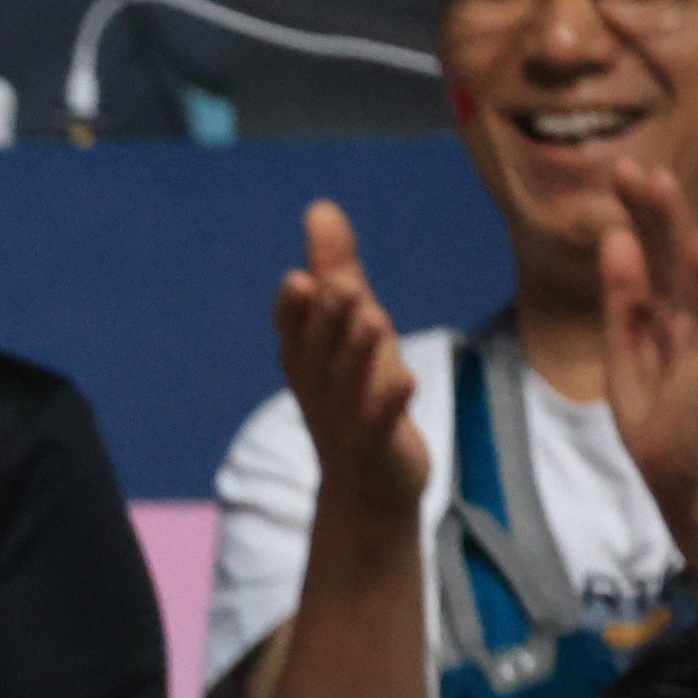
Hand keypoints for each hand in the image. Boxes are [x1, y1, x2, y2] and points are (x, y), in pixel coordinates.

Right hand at [274, 201, 430, 512]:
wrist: (364, 488)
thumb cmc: (353, 394)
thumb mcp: (343, 329)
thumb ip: (334, 268)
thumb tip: (320, 208)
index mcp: (304, 356)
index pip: (291, 328)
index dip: (293, 309)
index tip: (299, 280)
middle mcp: (317, 386)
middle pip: (319, 350)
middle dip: (327, 320)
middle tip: (341, 285)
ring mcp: (343, 418)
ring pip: (348, 381)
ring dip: (357, 352)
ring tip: (373, 317)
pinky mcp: (375, 445)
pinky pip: (380, 422)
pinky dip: (390, 403)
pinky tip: (406, 379)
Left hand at [599, 165, 697, 575]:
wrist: (687, 477)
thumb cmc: (661, 420)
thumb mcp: (626, 354)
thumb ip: (623, 301)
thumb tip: (614, 241)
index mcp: (662, 313)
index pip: (648, 253)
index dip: (636, 213)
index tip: (619, 171)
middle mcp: (686, 314)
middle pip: (669, 251)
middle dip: (652, 207)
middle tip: (633, 162)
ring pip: (689, 270)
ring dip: (678, 226)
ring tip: (663, 182)